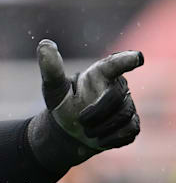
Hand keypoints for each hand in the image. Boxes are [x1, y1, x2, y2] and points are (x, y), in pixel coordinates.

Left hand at [28, 39, 141, 170]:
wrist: (69, 131)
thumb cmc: (62, 103)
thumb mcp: (53, 87)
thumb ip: (51, 68)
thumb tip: (44, 43)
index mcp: (98, 74)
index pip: (114, 64)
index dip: (125, 60)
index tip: (137, 57)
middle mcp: (116, 86)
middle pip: (117, 97)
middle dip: (97, 112)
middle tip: (80, 120)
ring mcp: (127, 105)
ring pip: (123, 116)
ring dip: (101, 127)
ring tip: (86, 129)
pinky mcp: (132, 124)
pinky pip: (128, 132)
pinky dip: (110, 138)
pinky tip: (99, 139)